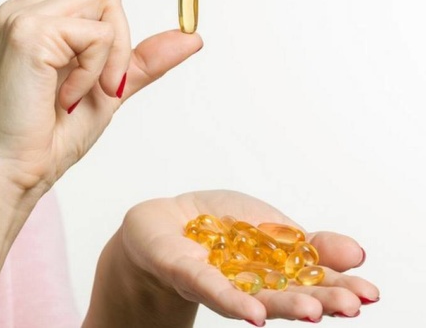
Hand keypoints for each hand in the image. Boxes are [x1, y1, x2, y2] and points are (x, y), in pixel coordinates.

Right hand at [0, 0, 203, 196]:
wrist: (12, 173)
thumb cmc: (51, 135)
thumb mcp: (110, 89)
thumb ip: (144, 60)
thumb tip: (191, 37)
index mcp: (40, 16)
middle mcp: (27, 7)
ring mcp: (24, 16)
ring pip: (107, 0)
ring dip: (120, 51)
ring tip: (99, 90)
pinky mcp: (29, 33)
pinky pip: (97, 35)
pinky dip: (99, 68)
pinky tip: (72, 97)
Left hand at [88, 190, 379, 326]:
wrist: (163, 223)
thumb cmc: (215, 221)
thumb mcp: (262, 219)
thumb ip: (296, 237)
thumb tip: (350, 251)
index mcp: (275, 265)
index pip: (313, 275)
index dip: (340, 281)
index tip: (369, 289)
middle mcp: (254, 281)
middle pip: (292, 293)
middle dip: (323, 300)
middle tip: (354, 305)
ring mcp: (224, 282)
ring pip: (258, 297)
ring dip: (286, 304)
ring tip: (314, 312)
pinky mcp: (190, 276)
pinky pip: (213, 289)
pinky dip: (235, 301)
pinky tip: (254, 314)